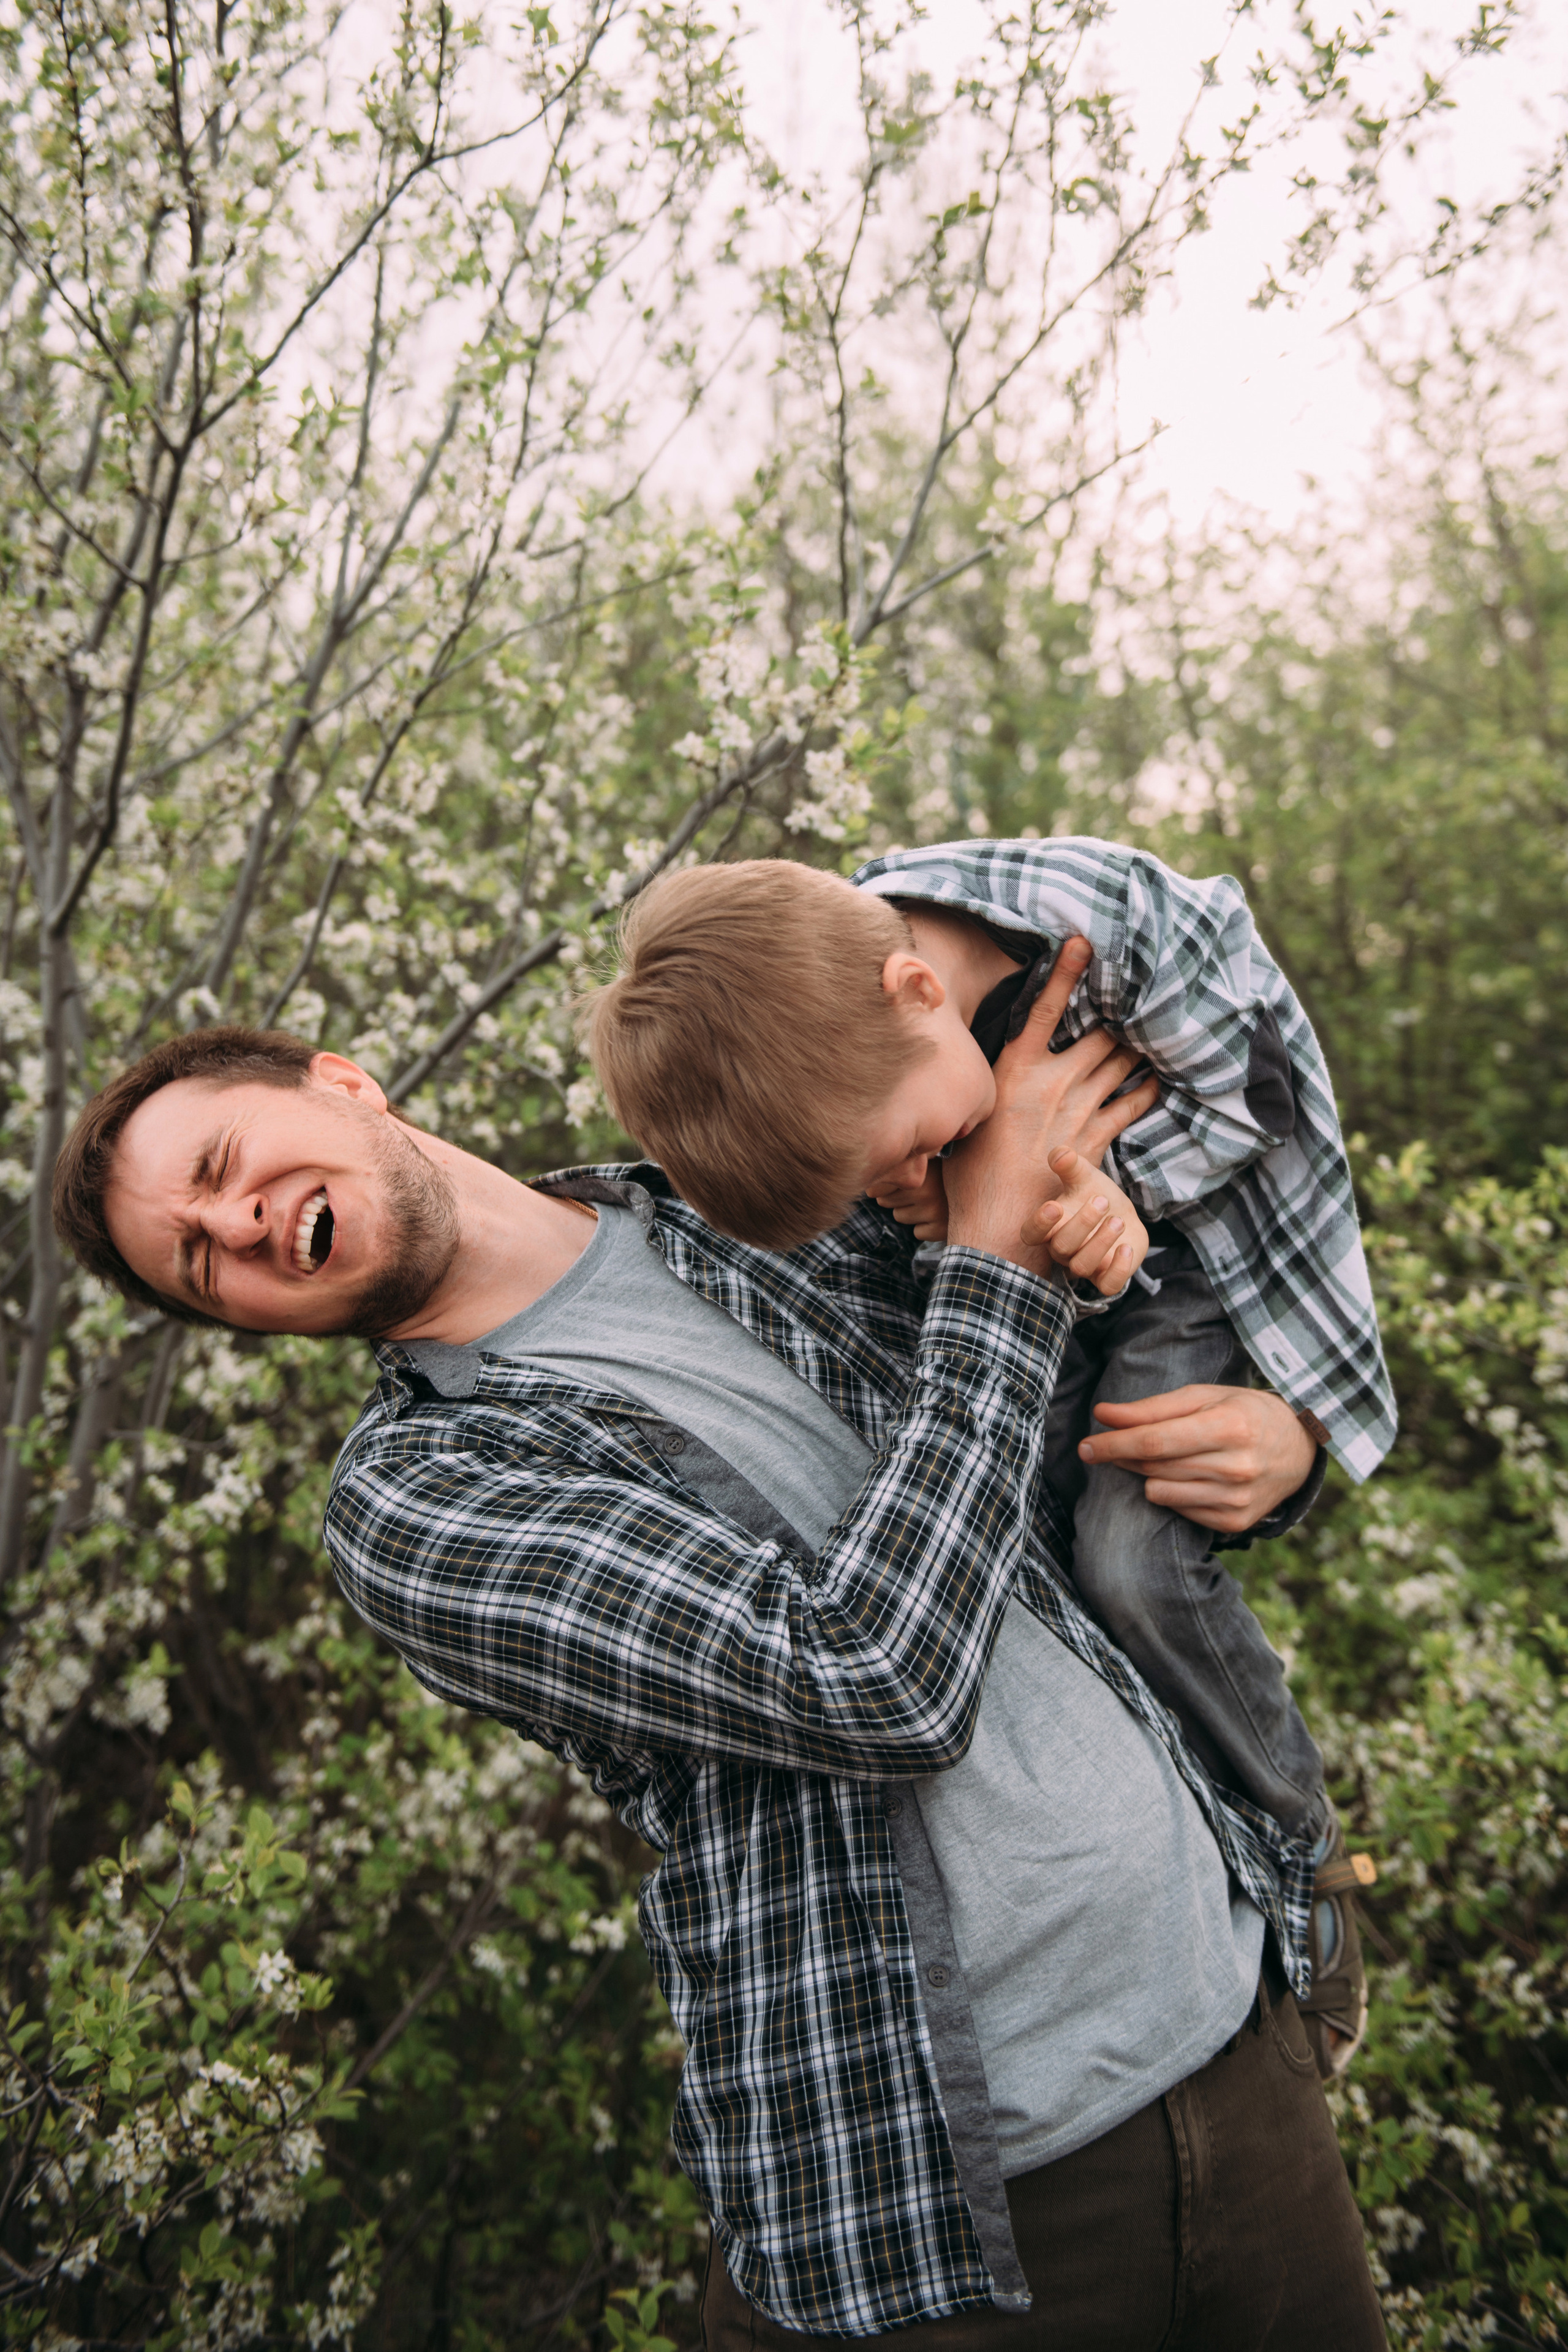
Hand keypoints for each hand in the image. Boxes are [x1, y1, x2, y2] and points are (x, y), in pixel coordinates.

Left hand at [872, 1160, 948, 1242]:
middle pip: (885, 1202)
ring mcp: (932, 1213)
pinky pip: (917, 1233)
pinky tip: (939, 1215)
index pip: (878, 1187)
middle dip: (897, 1197)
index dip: (885, 1185)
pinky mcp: (938, 1231)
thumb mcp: (929, 1162)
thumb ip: (903, 1168)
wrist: (983, 1195)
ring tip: (931, 1200)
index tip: (896, 1180)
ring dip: (910, 1211)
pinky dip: (925, 1227)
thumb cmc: (948, 1175)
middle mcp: (925, 1192)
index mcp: (919, 1172)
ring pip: (900, 1217)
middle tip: (919, 1190)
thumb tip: (868, 1190)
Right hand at [944, 937, 1159, 1271]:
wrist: (997, 1226)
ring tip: (1153, 1031)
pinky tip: (1156, 1078)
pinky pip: (1132, 1103)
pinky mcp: (1097, 1141)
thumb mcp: (971, 1118)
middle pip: (1100, 1035)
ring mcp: (1078, 1111)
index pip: (1045, 1010)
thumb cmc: (973, 1175)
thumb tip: (987, 1076)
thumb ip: (990, 1089)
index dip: (1065, 974)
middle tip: (1136, 997)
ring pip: (1120, 1064)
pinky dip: (1146, 1088)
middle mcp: (1051, 1084)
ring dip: (1137, 1048)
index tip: (1084, 944)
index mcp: (1012, 1071)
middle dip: (1119, 1016)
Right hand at [1028, 1146, 1147, 1293]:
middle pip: (1061, 1247)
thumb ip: (1070, 1165)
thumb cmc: (1095, 1195)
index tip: (1054, 1206)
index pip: (1031, 1234)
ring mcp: (1084, 1266)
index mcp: (1050, 1227)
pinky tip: (1127, 1247)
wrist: (1122, 1213)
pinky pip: (1108, 1286)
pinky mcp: (1106, 1278)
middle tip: (1102, 1200)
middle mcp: (1062, 1250)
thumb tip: (1060, 1154)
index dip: (1039, 1224)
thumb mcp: (1084, 1176)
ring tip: (1118, 1221)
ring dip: (1100, 1242)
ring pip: (1082, 1266)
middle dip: (1082, 1223)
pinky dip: (1118, 1269)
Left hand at [1078, 1385, 1317, 1533]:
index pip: (1154, 1442)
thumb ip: (1151, 1408)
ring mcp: (1237, 1499)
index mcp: (1229, 1427)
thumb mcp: (1203, 1397)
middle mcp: (1235, 1467)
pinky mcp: (1235, 1522)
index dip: (1113, 1445)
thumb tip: (1103, 1414)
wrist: (1299, 1447)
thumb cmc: (1244, 1413)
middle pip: (1153, 1467)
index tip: (1085, 1445)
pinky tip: (1191, 1476)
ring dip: (1147, 1474)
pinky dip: (1172, 1492)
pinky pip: (1178, 1509)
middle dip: (1121, 1456)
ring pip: (1160, 1492)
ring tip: (1166, 1456)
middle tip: (1106, 1445)